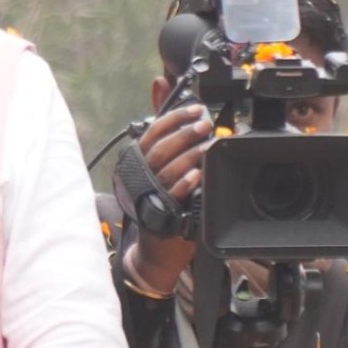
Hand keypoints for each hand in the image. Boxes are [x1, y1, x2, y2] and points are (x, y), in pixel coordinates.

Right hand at [123, 104, 209, 296]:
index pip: (152, 132)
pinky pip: (171, 194)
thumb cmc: (161, 204)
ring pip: (166, 168)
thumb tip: (172, 99)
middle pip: (159, 148)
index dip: (173, 117)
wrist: (155, 248)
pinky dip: (184, 183)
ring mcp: (148, 194)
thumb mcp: (162, 169)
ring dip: (189, 154)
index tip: (195, 109)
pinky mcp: (160, 212)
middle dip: (184, 132)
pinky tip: (197, 174)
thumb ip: (168, 136)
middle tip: (205, 123)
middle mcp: (140, 175)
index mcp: (138, 160)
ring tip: (209, 145)